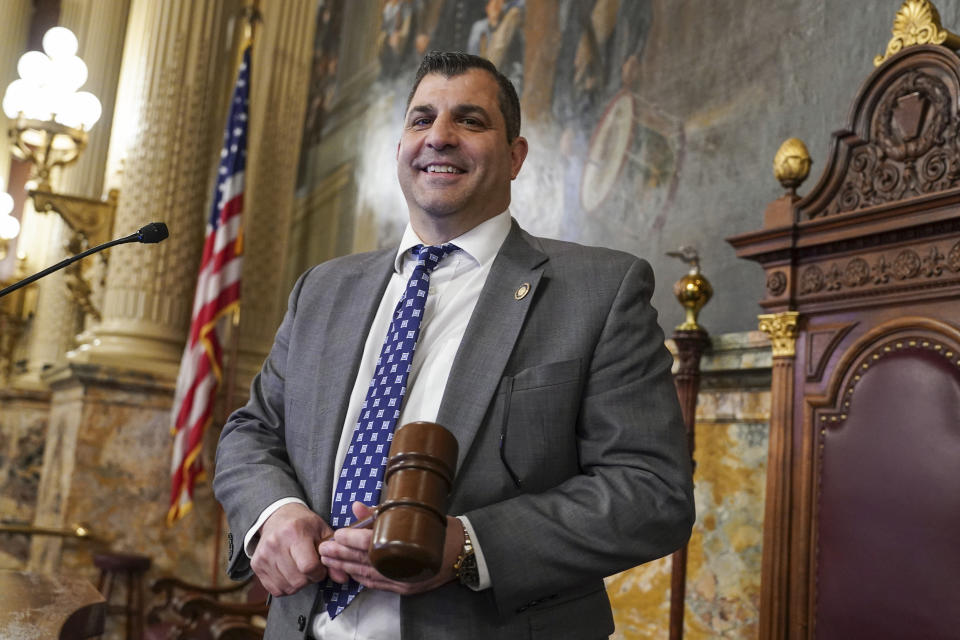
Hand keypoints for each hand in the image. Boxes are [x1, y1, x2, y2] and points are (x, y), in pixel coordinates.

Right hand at [251, 503, 331, 596]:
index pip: (308, 567)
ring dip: (298, 583)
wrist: (278, 516)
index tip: (320, 566)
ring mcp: (263, 555)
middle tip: (310, 566)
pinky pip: (275, 590)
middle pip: (298, 580)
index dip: (319, 572)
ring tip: (299, 568)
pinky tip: (289, 573)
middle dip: (309, 578)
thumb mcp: (323, 532)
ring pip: (287, 587)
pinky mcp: (256, 565)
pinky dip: (285, 586)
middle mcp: (275, 544)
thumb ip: (334, 555)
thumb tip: (343, 578)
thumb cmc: (304, 524)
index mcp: (294, 532)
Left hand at [319, 502, 464, 595]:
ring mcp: (403, 580)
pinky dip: (362, 578)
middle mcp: (403, 567)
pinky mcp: (405, 587)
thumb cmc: (439, 528)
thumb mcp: (413, 513)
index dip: (351, 540)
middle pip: (364, 561)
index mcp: (405, 546)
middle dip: (341, 555)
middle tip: (324, 549)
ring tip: (329, 561)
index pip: (371, 544)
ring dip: (346, 568)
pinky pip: (378, 584)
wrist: (463, 549)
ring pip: (368, 575)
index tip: (338, 533)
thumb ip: (381, 513)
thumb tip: (357, 507)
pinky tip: (350, 573)